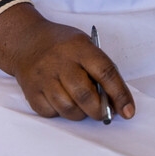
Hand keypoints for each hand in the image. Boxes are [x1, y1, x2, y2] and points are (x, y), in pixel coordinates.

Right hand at [0, 4, 134, 121]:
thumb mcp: (85, 45)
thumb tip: (113, 100)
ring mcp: (43, 78)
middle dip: (99, 110)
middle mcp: (61, 62)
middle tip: (104, 113)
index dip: (120, 94)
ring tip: (83, 106)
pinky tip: (63, 101)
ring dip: (81, 114)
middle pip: (84, 95)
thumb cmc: (63, 45)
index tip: (128, 111)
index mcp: (80, 48)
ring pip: (68, 108)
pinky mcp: (31, 92)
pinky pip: (51, 113)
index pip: (105, 73)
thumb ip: (98, 68)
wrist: (26, 41)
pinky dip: (61, 113)